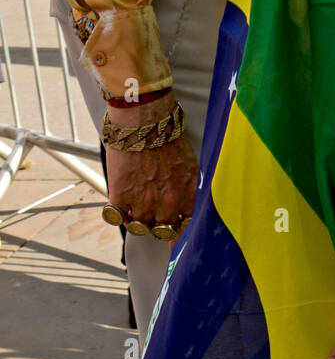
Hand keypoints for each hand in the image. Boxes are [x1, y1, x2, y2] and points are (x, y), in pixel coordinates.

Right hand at [105, 91, 197, 240]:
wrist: (144, 120)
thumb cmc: (169, 139)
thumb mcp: (192, 169)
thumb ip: (192, 195)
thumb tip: (188, 218)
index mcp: (187, 200)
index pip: (185, 233)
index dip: (179, 237)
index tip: (174, 238)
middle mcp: (167, 207)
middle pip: (161, 232)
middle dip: (157, 226)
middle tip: (152, 212)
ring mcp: (144, 204)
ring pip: (139, 227)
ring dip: (137, 219)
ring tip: (135, 203)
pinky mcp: (121, 197)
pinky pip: (117, 217)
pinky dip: (118, 212)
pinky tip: (121, 200)